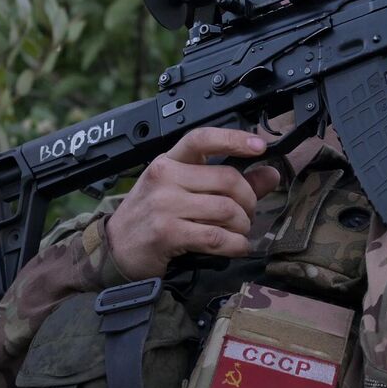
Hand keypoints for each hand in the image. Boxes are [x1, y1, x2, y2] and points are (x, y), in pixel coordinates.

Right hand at [106, 128, 284, 279]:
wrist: (115, 249)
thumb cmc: (151, 217)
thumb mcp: (182, 191)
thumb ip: (227, 182)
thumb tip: (271, 173)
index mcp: (168, 161)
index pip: (202, 138)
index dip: (234, 139)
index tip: (260, 145)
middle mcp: (165, 177)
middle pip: (228, 179)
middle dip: (249, 200)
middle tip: (248, 213)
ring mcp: (164, 205)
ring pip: (227, 209)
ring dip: (243, 225)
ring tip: (239, 232)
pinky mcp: (167, 233)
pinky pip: (218, 237)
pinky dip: (236, 244)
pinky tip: (236, 247)